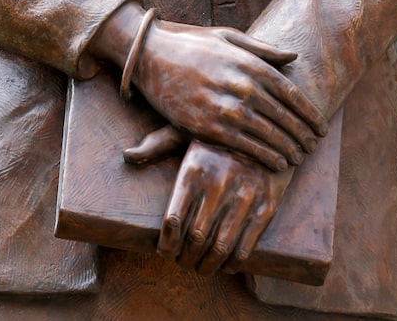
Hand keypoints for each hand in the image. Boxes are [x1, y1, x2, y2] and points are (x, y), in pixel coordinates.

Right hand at [133, 20, 326, 171]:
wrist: (152, 56)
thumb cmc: (193, 44)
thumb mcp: (229, 38)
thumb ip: (263, 50)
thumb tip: (294, 58)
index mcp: (250, 64)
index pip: (291, 94)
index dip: (310, 113)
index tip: (321, 126)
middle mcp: (242, 86)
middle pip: (284, 117)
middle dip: (304, 134)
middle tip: (315, 146)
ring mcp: (226, 108)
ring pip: (269, 135)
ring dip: (289, 148)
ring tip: (300, 157)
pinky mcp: (208, 127)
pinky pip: (245, 146)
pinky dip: (266, 156)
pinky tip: (278, 163)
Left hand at [158, 141, 291, 274]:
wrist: (269, 128)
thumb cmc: (220, 135)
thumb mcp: (187, 131)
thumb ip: (158, 145)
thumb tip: (127, 156)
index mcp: (194, 169)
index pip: (172, 221)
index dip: (166, 244)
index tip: (165, 251)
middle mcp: (217, 185)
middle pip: (194, 239)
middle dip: (185, 258)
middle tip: (183, 262)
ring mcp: (244, 197)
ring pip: (220, 248)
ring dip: (207, 265)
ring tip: (201, 266)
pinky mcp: (266, 206)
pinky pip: (245, 247)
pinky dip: (233, 263)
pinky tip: (226, 263)